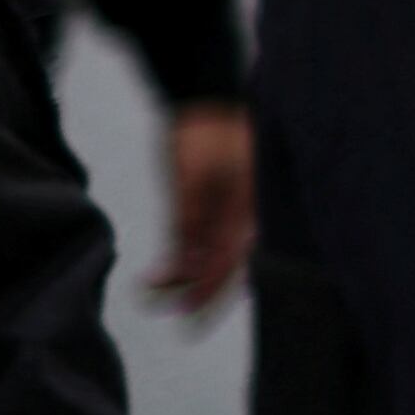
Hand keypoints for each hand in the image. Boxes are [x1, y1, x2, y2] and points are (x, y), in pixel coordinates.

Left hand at [143, 99, 255, 315]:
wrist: (206, 93)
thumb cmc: (201, 131)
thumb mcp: (190, 177)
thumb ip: (191, 224)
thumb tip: (188, 269)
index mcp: (251, 207)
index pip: (230, 262)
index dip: (208, 291)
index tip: (186, 316)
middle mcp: (252, 211)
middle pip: (233, 264)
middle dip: (206, 292)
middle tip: (183, 321)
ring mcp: (242, 205)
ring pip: (222, 250)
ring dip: (194, 273)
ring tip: (162, 291)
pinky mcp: (229, 198)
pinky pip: (217, 233)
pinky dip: (197, 251)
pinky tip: (178, 267)